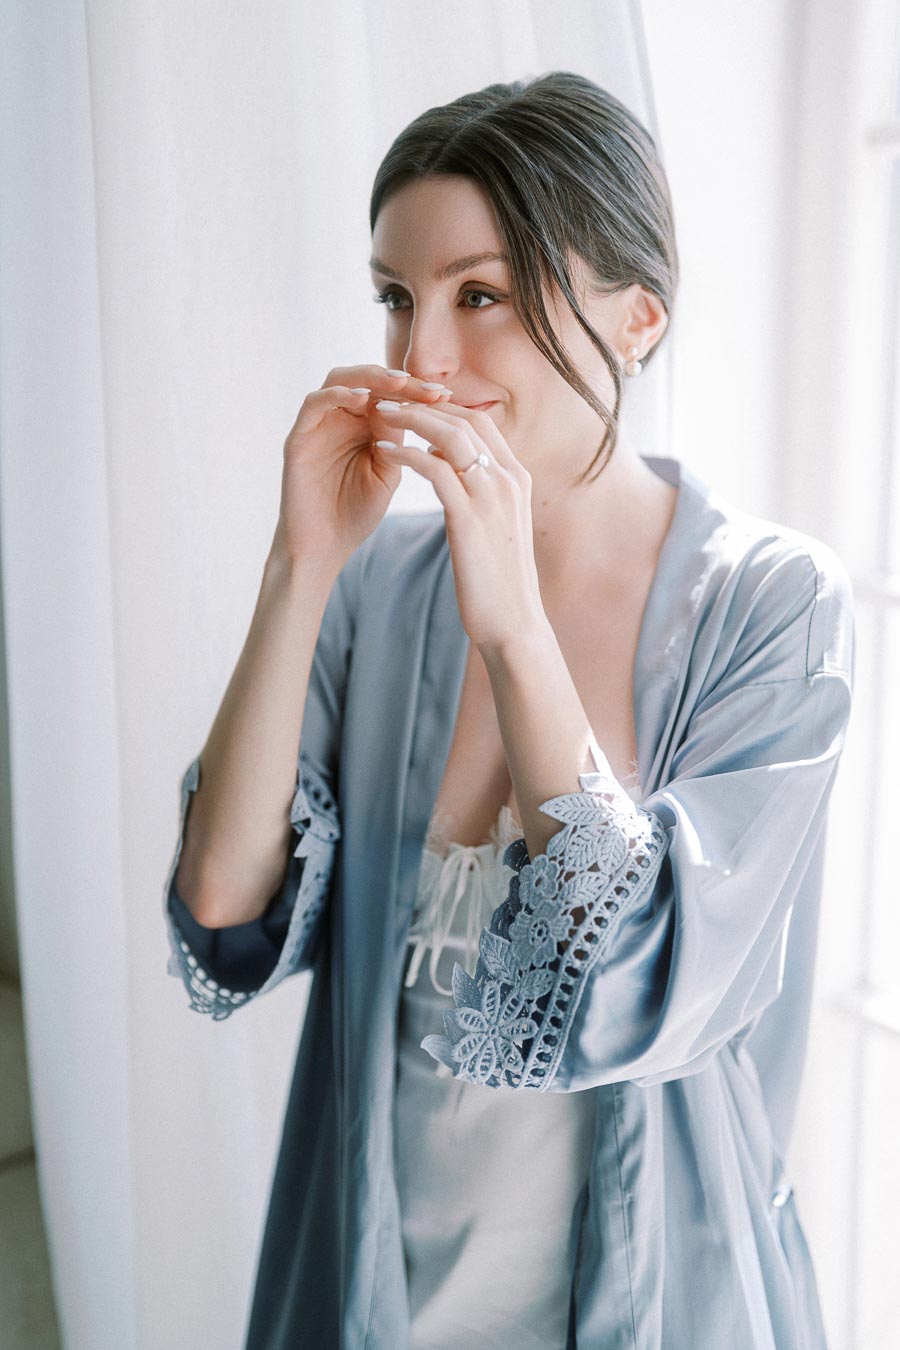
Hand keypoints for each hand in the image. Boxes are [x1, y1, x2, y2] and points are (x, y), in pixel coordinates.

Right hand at [272, 366, 451, 568]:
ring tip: (399, 383)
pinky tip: (362, 399)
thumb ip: (395, 440)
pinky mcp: (299, 436)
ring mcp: (319, 425)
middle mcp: (341, 419)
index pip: (390, 394)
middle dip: (400, 380)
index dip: (417, 392)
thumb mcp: (387, 472)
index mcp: (364, 427)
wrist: (324, 547)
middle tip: (427, 389)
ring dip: (370, 377)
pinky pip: (314, 403)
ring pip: (340, 380)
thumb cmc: (356, 514)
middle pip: (367, 379)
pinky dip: (337, 394)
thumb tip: (409, 406)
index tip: (446, 396)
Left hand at [369, 401, 545, 648]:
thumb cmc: (500, 582)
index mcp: (517, 480)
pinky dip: (406, 453)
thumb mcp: (495, 526)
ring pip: (450, 436)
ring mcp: (491, 497)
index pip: (482, 423)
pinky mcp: (469, 518)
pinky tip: (383, 451)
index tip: (414, 405)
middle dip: (425, 405)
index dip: (445, 408)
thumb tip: (446, 463)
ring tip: (380, 414)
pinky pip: (434, 469)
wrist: (515, 624)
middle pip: (466, 420)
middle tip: (390, 399)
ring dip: (412, 419)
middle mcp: (509, 480)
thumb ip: (477, 491)